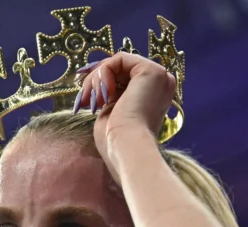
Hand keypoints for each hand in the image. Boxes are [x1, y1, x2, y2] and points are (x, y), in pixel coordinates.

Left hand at [75, 52, 175, 169]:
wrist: (126, 147)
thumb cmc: (116, 139)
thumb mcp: (112, 111)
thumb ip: (112, 94)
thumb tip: (96, 82)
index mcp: (155, 96)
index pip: (125, 78)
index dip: (102, 83)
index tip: (85, 100)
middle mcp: (162, 84)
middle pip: (121, 69)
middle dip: (96, 81)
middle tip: (84, 99)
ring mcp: (159, 76)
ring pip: (118, 63)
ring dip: (97, 79)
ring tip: (92, 100)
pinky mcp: (152, 71)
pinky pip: (120, 58)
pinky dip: (104, 72)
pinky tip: (103, 94)